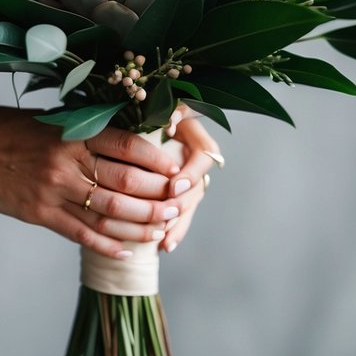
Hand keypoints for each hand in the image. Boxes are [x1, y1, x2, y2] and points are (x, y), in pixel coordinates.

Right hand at [0, 103, 183, 260]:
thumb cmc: (4, 126)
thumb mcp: (49, 118)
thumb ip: (84, 131)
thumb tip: (126, 143)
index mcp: (73, 131)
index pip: (128, 146)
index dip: (157, 160)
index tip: (176, 169)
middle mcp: (67, 161)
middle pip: (126, 182)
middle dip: (157, 197)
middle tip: (178, 204)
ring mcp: (53, 190)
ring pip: (109, 212)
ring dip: (140, 223)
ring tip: (162, 228)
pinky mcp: (38, 214)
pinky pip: (81, 234)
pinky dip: (107, 244)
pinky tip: (125, 250)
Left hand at [160, 106, 222, 253]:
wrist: (151, 128)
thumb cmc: (158, 113)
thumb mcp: (169, 109)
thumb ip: (173, 114)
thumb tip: (171, 124)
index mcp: (199, 140)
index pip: (204, 158)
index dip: (190, 174)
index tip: (173, 186)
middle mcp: (198, 164)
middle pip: (197, 188)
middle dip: (181, 205)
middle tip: (166, 218)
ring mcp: (192, 183)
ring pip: (189, 207)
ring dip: (177, 224)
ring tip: (164, 239)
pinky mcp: (182, 198)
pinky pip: (182, 217)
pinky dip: (174, 231)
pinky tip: (165, 246)